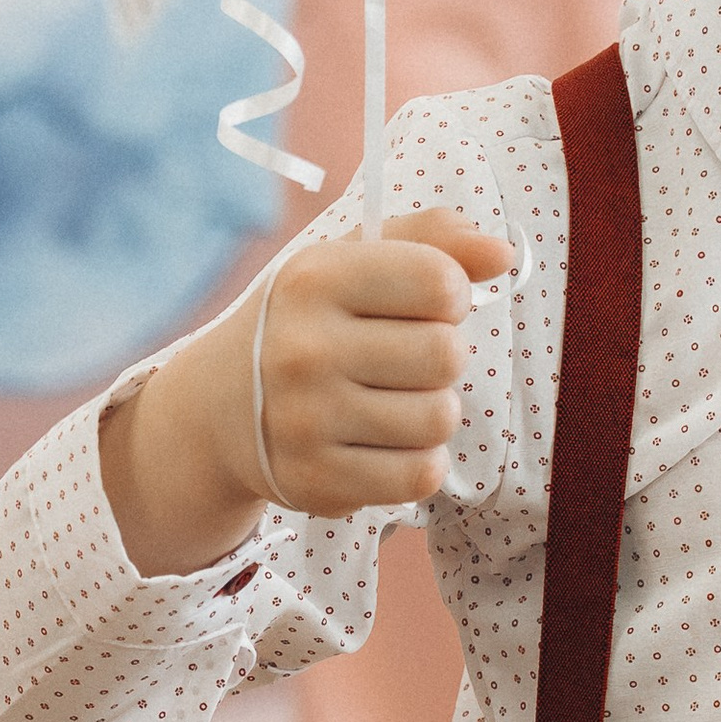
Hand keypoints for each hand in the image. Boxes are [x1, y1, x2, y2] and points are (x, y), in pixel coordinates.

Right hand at [252, 210, 516, 514]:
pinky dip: (417, 462)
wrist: (218, 408)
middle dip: (441, 357)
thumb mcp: (353, 261)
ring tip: (392, 401)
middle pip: (446, 355)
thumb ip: (434, 241)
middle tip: (402, 360)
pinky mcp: (314, 480)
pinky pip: (419, 476)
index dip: (447, 295)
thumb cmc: (306, 323)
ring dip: (431, 411)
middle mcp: (303, 349)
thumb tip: (502, 253)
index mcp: (314, 279)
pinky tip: (383, 444)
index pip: (439, 281)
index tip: (417, 305)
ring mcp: (304, 420)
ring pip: (439, 419)